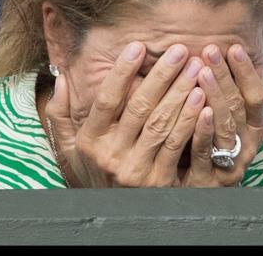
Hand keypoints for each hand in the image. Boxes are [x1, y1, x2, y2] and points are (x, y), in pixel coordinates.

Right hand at [45, 42, 206, 187]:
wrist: (113, 216)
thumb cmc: (93, 172)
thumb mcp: (69, 147)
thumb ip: (61, 113)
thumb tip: (60, 78)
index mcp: (90, 140)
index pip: (106, 99)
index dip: (122, 72)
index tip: (137, 46)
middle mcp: (111, 155)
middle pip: (139, 107)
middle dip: (162, 76)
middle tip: (180, 50)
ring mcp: (135, 170)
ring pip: (161, 125)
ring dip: (181, 94)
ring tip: (196, 70)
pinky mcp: (158, 182)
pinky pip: (176, 147)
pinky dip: (190, 123)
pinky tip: (202, 102)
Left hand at [181, 44, 262, 186]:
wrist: (198, 192)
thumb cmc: (216, 144)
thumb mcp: (235, 118)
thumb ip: (246, 93)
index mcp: (255, 127)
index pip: (256, 95)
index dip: (247, 72)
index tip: (235, 47)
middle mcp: (247, 145)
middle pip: (238, 106)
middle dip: (225, 76)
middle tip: (211, 50)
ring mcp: (230, 163)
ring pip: (225, 126)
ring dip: (215, 96)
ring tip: (202, 71)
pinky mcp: (209, 179)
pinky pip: (205, 152)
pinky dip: (202, 130)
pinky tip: (197, 110)